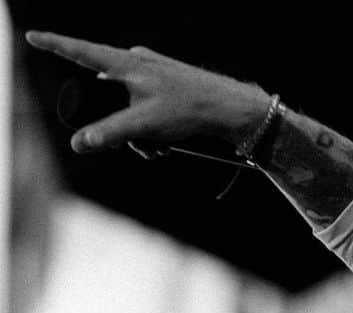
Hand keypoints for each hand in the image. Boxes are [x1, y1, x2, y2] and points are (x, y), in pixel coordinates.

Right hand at [25, 31, 270, 153]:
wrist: (232, 109)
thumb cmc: (191, 108)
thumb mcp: (144, 124)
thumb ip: (109, 133)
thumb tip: (79, 144)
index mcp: (126, 64)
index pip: (80, 51)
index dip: (55, 45)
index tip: (31, 36)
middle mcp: (137, 62)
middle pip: (105, 93)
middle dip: (114, 123)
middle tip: (135, 143)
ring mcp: (153, 72)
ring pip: (127, 105)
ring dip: (136, 131)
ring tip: (158, 146)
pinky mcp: (167, 84)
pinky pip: (145, 107)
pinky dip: (151, 128)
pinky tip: (167, 142)